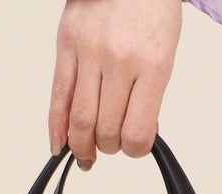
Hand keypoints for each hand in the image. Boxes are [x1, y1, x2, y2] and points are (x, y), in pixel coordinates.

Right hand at [48, 0, 182, 169]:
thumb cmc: (151, 8)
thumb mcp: (165, 51)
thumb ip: (150, 94)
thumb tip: (134, 135)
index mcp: (153, 64)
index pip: (138, 132)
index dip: (135, 150)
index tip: (134, 147)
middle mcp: (120, 60)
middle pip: (106, 131)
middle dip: (108, 148)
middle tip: (110, 145)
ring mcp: (90, 52)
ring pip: (80, 120)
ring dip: (83, 145)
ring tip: (86, 152)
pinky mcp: (66, 44)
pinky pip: (58, 96)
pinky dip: (56, 127)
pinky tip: (59, 145)